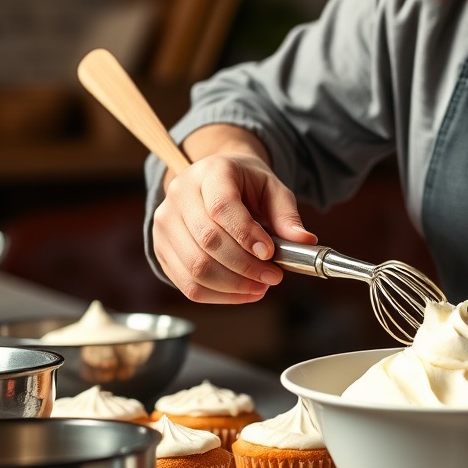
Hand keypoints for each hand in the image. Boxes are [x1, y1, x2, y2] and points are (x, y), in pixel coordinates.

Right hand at [152, 130, 315, 303]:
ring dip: (233, 285)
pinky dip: (218, 296)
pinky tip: (243, 292)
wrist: (215, 180)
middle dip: (245, 266)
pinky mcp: (161, 249)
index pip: (221, 207)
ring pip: (195, 268)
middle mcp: (179, 194)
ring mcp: (164, 223)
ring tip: (261, 286)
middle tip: (274, 276)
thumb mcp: (272, 189)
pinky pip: (187, 284)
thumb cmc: (246, 185)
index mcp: (211, 172)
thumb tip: (305, 241)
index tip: (270, 254)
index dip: (246, 235)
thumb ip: (287, 215)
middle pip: (208, 241)